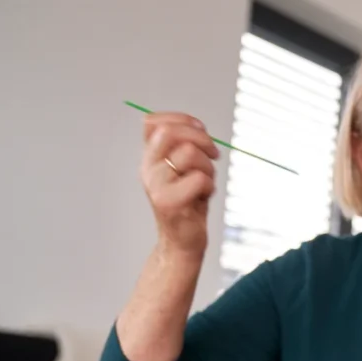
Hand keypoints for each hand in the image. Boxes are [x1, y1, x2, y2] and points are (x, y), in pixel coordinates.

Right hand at [140, 113, 219, 256]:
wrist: (183, 241)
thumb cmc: (188, 203)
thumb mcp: (183, 170)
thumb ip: (182, 148)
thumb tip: (196, 127)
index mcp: (150, 158)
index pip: (153, 123)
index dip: (181, 119)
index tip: (201, 128)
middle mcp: (148, 168)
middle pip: (170, 132)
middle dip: (200, 137)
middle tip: (213, 153)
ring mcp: (156, 185)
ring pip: (189, 154)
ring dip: (208, 166)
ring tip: (206, 182)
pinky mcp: (168, 202)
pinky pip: (199, 179)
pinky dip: (209, 186)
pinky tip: (204, 197)